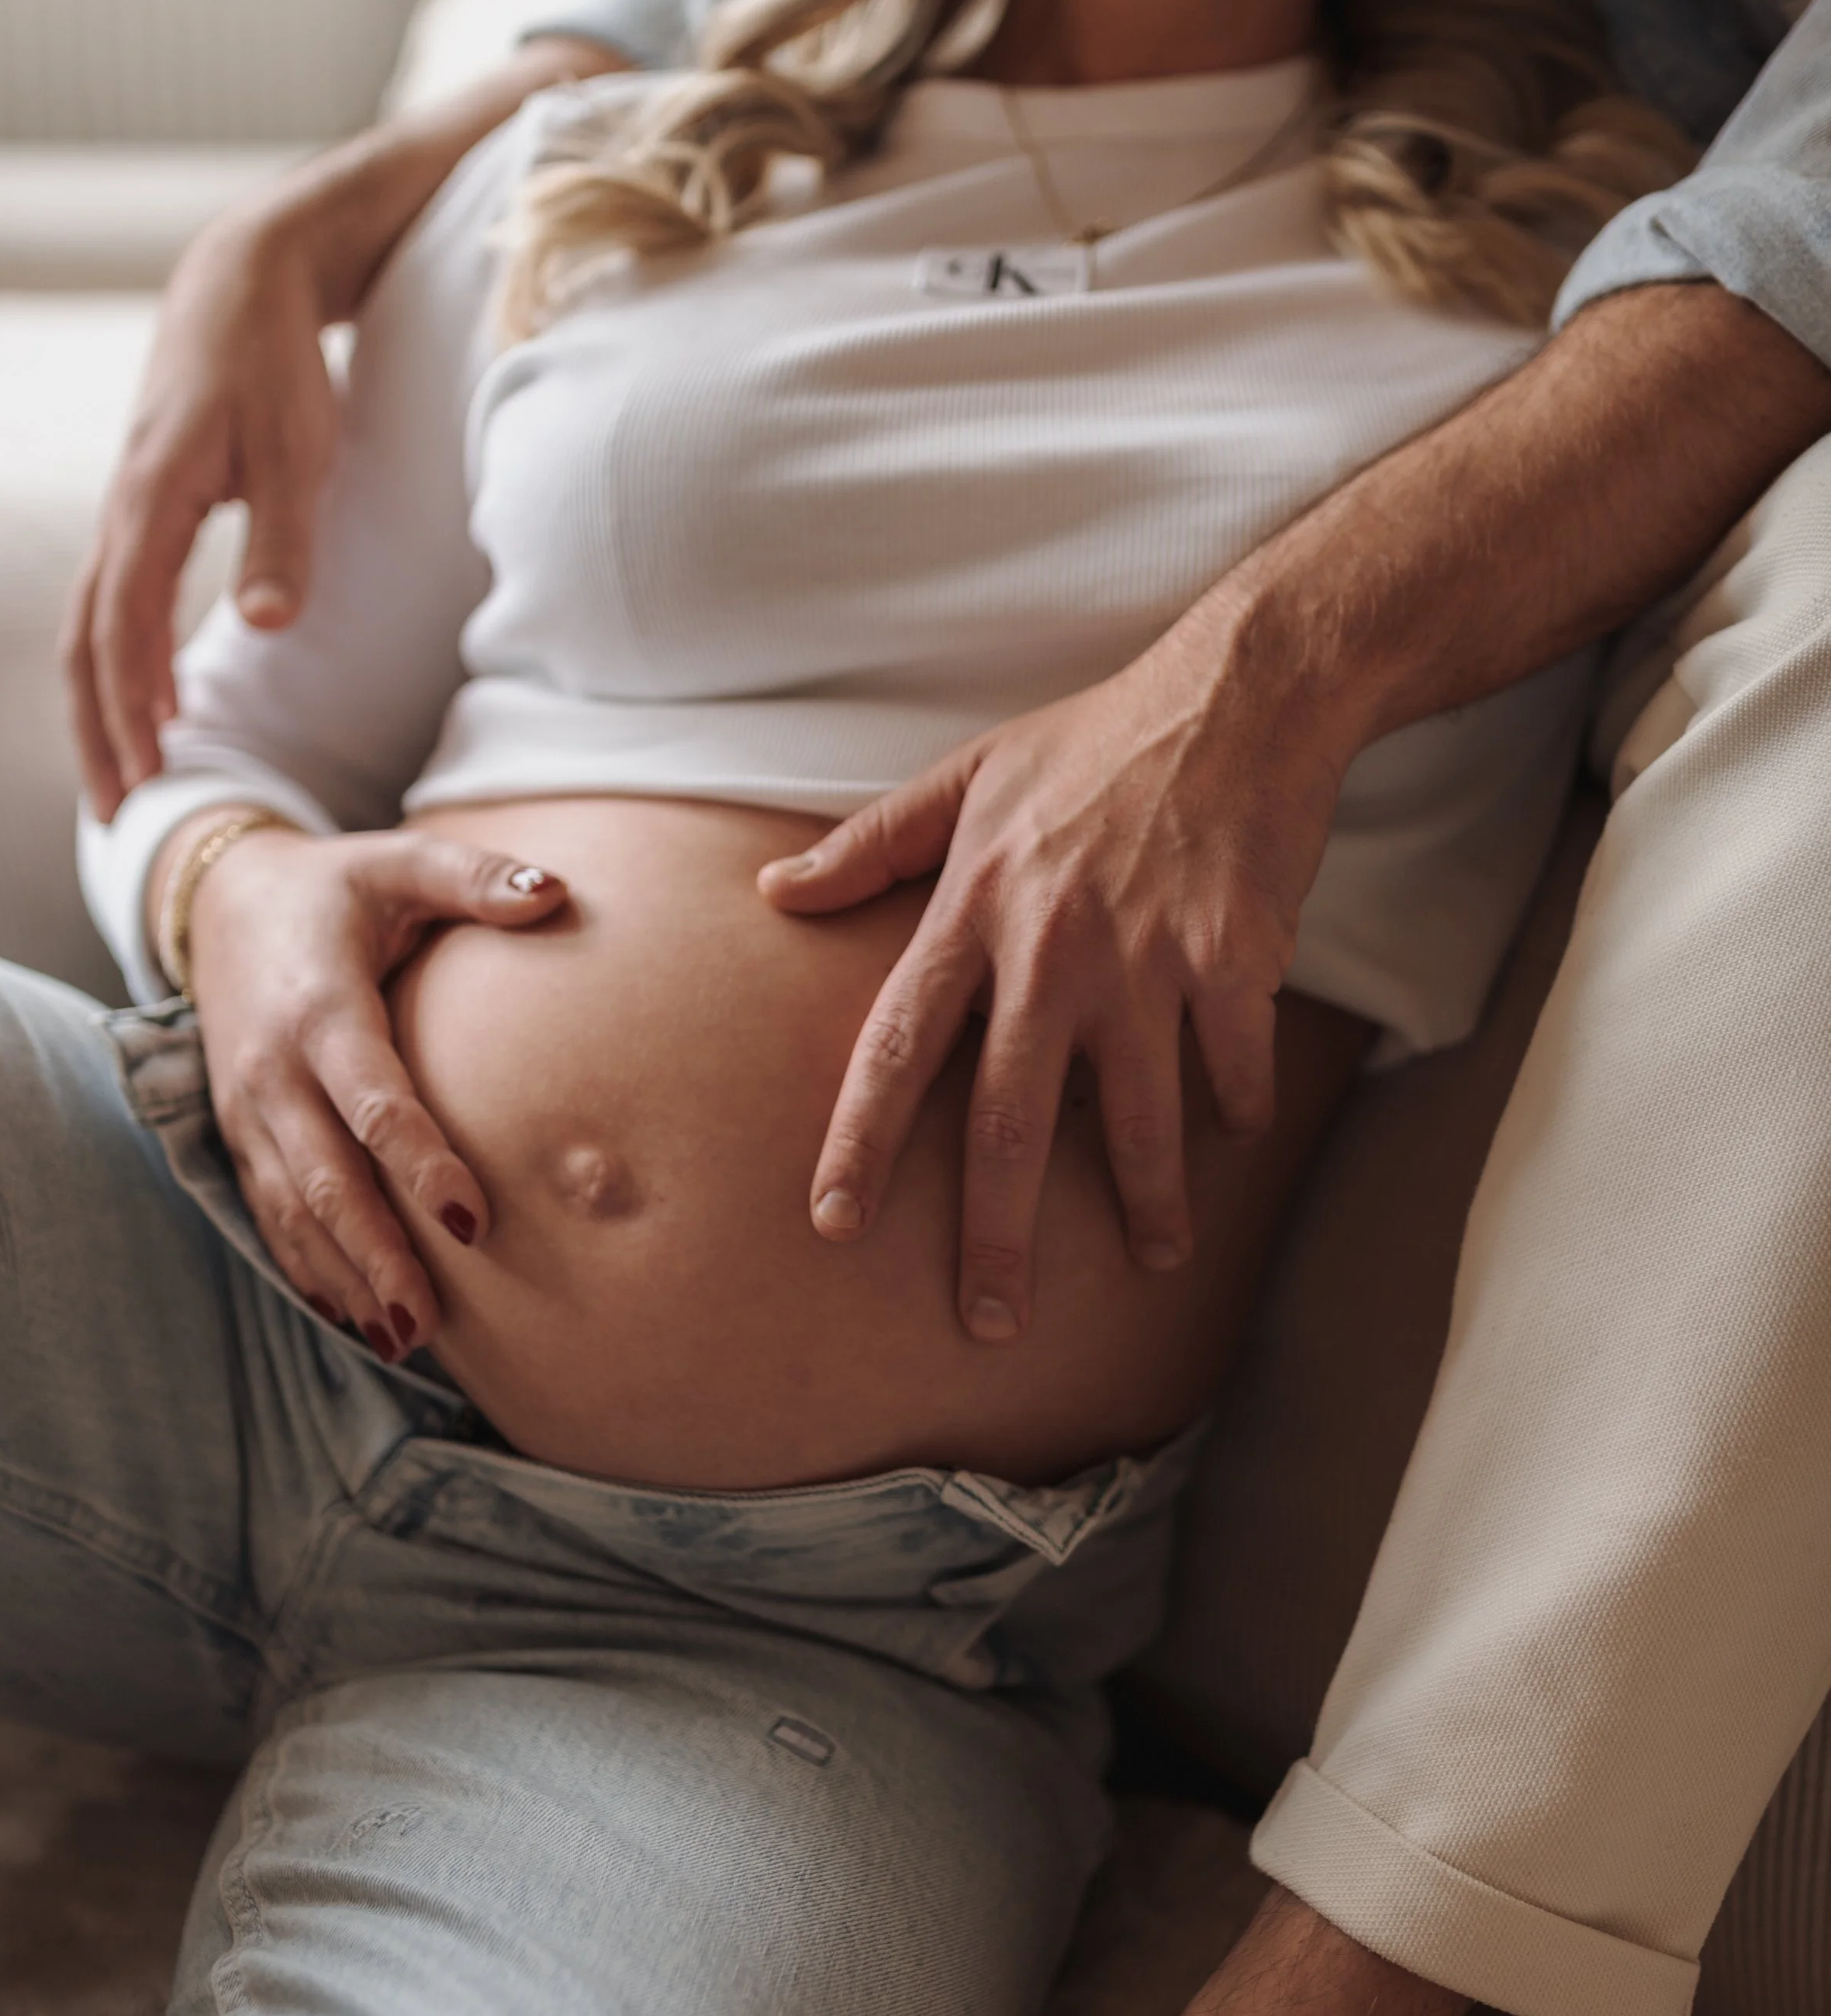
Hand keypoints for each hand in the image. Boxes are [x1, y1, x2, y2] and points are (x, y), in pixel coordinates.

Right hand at [64, 202, 340, 819]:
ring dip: (101, 706)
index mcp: (150, 502)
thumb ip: (282, 540)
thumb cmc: (276, 364)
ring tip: (126, 777)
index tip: (150, 774)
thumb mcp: (296, 449)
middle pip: (85, 643)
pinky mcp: (145, 510)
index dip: (130, 707)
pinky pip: (115, 602)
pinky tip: (154, 704)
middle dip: (96, 731)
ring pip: (90, 626)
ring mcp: (125, 512)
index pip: (123, 628)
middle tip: (119, 812)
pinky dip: (122, 663)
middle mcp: (121, 513)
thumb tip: (263, 625)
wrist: (243, 283)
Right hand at [188, 824, 567, 1359]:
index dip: (421, 1162)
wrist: (219, 901)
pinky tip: (351, 1316)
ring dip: (344, 1277)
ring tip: (400, 1338)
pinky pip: (270, 1214)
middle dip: (377, 1254)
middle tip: (428, 1321)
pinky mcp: (239, 1135)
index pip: (373, 1101)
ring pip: (293, 1211)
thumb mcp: (396, 863)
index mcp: (319, 1010)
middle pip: (326, 1179)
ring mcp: (247, 1111)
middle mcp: (272, 1072)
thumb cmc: (333, 887)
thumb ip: (473, 878)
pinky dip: (307, 1268)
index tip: (475, 1220)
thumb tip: (556, 893)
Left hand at [757, 598, 1352, 1341]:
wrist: (1240, 693)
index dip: (860, 1140)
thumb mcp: (968, 775)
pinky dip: (1237, 1108)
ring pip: (1134, 1116)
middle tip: (990, 1322)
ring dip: (1147, 1200)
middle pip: (1005, 1121)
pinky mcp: (1235, 958)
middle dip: (995, 1236)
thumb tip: (774, 891)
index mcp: (973, 909)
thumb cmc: (1096, 738)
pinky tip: (1237, 1136)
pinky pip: (1231, 1066)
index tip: (834, 1223)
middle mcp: (1050, 947)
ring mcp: (1146, 958)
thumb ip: (872, 846)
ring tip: (1155, 1254)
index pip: (896, 1045)